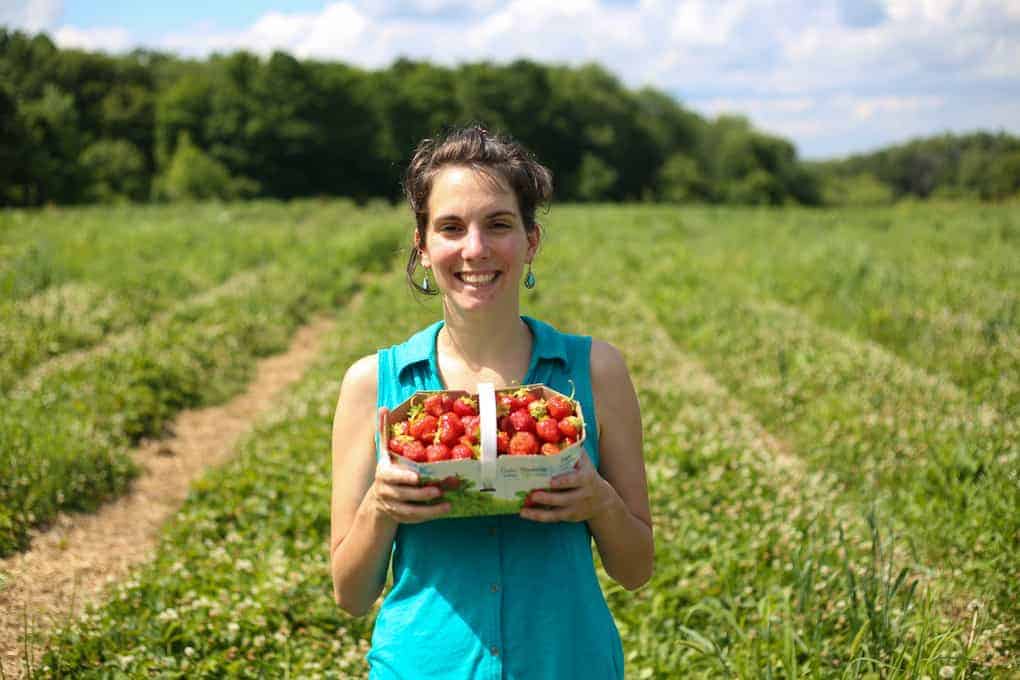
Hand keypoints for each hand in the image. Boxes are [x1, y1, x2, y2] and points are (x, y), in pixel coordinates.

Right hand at [368, 407, 450, 523]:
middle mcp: (386, 491)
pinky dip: (429, 516)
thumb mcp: (384, 451)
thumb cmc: (387, 469)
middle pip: (403, 495)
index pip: (392, 477)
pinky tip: (444, 510)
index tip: (417, 477)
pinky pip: (415, 519)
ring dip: (429, 509)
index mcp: (384, 474)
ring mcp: (392, 507)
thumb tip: (383, 407)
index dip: (404, 478)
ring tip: (447, 504)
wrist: (378, 499)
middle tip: (439, 489)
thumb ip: (385, 431)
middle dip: (422, 493)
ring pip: (410, 511)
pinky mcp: (401, 518)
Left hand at [519, 451, 614, 523]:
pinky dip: (538, 517)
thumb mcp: (586, 463)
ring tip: (523, 509)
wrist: (603, 501)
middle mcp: (581, 495)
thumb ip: (574, 450)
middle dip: (548, 498)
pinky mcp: (569, 517)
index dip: (563, 481)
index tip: (551, 481)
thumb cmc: (588, 475)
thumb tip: (562, 433)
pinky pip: (553, 518)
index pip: (575, 480)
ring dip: (539, 512)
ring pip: (557, 512)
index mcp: (585, 479)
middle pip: (564, 499)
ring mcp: (575, 508)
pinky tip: (524, 514)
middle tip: (532, 494)